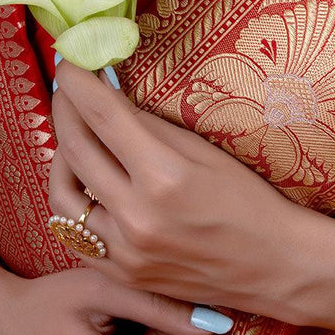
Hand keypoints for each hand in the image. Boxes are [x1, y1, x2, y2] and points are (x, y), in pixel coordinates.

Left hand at [50, 60, 299, 319]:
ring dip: (61, 157)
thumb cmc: (248, 200)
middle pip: (76, 148)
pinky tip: (84, 183)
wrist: (273, 265)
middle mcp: (138, 216)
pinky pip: (74, 233)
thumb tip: (107, 95)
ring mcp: (126, 252)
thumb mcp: (205, 151)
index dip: (78, 81)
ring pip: (63, 193)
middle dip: (65, 109)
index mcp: (165, 176)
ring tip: (74, 138)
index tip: (69, 60)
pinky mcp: (122, 274)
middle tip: (67, 90)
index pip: (103, 115)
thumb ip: (149, 125)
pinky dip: (72, 201)